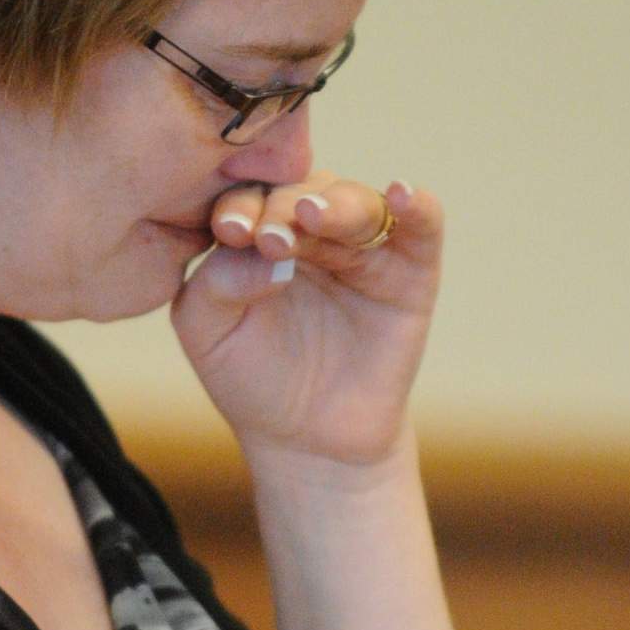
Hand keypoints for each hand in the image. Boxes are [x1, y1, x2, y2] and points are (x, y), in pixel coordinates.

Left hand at [170, 174, 439, 464]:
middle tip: (272, 235)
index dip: (240, 206)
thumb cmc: (250, 376)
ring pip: (356, 203)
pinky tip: (400, 194)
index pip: (248, 197)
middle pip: (303, 191)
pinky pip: (420, 226)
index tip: (229, 230)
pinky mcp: (411, 271)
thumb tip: (262, 251)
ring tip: (314, 216)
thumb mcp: (208, 332)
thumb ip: (216, 284)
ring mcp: (362, 247)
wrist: (307, 438)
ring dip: (337, 206)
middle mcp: (311, 228)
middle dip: (285, 208)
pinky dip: (416, 206)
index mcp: (257, 230)